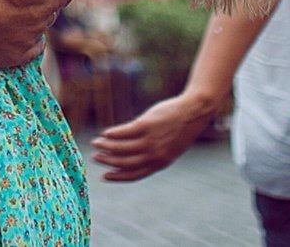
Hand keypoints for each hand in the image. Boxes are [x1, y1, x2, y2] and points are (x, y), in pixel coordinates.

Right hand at [0, 0, 87, 68]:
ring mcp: (28, 42)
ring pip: (40, 27)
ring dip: (34, 18)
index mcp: (47, 1)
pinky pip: (29, 49)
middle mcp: (42, 24)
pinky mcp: (13, 57)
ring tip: (15, 7)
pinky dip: (27, 41)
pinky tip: (15, 31)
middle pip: (52, 9)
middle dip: (46, 0)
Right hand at [92, 88, 222, 181]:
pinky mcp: (146, 125)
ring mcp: (150, 140)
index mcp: (160, 163)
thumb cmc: (180, 129)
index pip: (134, 174)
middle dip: (108, 161)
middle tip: (95, 157)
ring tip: (96, 143)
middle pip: (125, 162)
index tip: (104, 176)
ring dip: (106, 146)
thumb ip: (152, 153)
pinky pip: (125, 132)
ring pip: (122, 147)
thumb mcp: (169, 147)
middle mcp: (154, 154)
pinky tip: (104, 133)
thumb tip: (131, 154)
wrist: (194, 113)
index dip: (117, 176)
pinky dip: (113, 134)